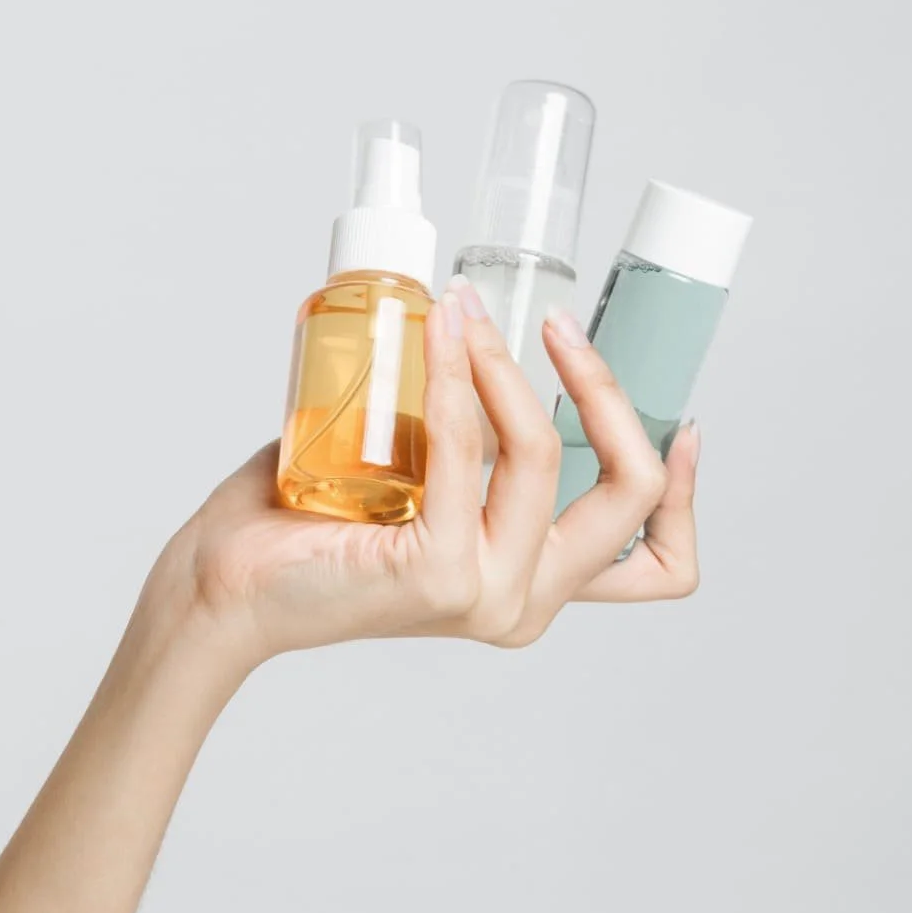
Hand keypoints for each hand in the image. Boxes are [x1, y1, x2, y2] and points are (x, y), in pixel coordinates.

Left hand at [144, 278, 700, 686]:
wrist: (224, 581)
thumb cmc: (311, 523)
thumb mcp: (424, 478)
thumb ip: (472, 435)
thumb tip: (490, 327)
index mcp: (533, 583)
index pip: (659, 565)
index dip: (687, 490)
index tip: (680, 416)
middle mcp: (525, 600)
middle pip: (632, 494)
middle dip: (607, 390)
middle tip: (556, 325)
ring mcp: (489, 595)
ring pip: (545, 455)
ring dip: (507, 364)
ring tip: (462, 312)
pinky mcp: (441, 576)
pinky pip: (471, 449)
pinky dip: (458, 376)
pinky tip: (436, 334)